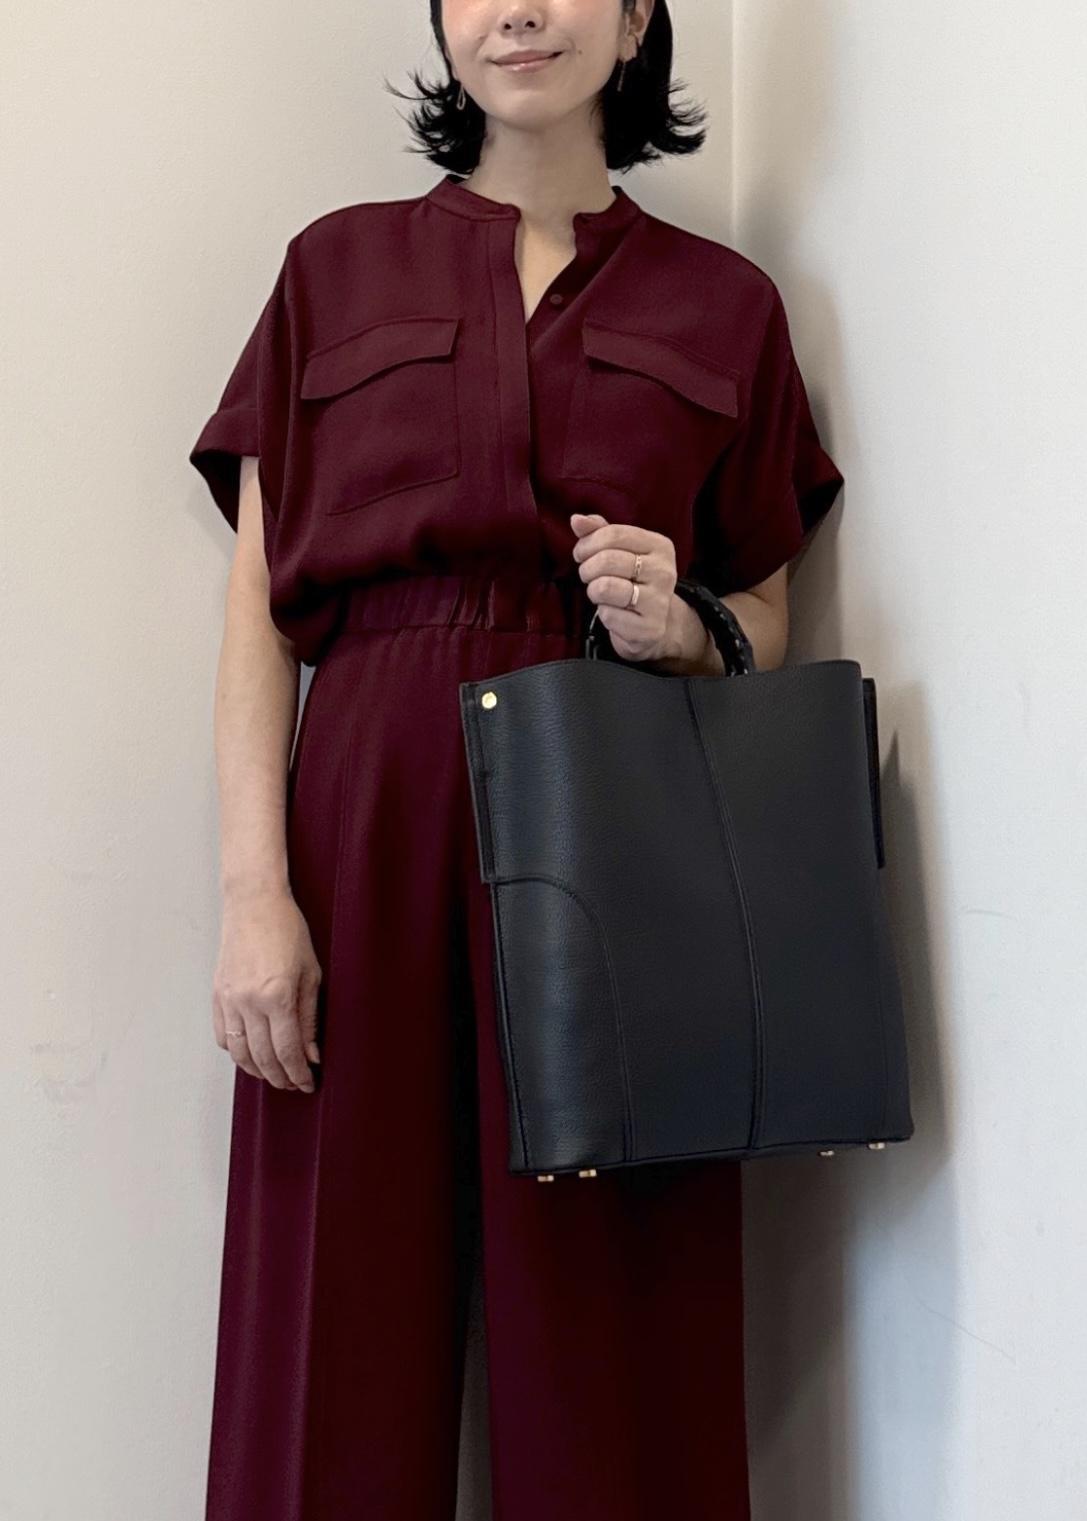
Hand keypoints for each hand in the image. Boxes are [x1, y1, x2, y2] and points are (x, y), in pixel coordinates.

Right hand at [212, 885, 321, 1090]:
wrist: (254, 902)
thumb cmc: (288, 931)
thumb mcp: (311, 973)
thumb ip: (310, 1017)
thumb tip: (312, 1054)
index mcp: (277, 996)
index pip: (288, 1051)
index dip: (299, 1073)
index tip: (309, 1083)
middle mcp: (249, 1002)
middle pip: (263, 1058)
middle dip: (281, 1078)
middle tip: (295, 1084)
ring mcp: (229, 999)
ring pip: (240, 1052)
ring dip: (258, 1071)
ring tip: (275, 1075)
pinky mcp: (217, 995)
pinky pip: (223, 1036)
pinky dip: (237, 1052)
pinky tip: (252, 1055)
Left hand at [569, 511, 712, 667]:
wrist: (656, 624)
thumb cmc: (632, 581)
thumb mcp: (620, 551)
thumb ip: (599, 532)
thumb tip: (576, 519)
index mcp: (660, 546)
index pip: (613, 534)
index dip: (587, 544)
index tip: (581, 554)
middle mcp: (664, 571)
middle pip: (607, 560)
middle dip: (587, 569)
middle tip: (588, 576)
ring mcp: (659, 601)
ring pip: (605, 587)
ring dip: (593, 591)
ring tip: (600, 593)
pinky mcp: (650, 628)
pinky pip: (609, 615)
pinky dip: (603, 614)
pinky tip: (614, 612)